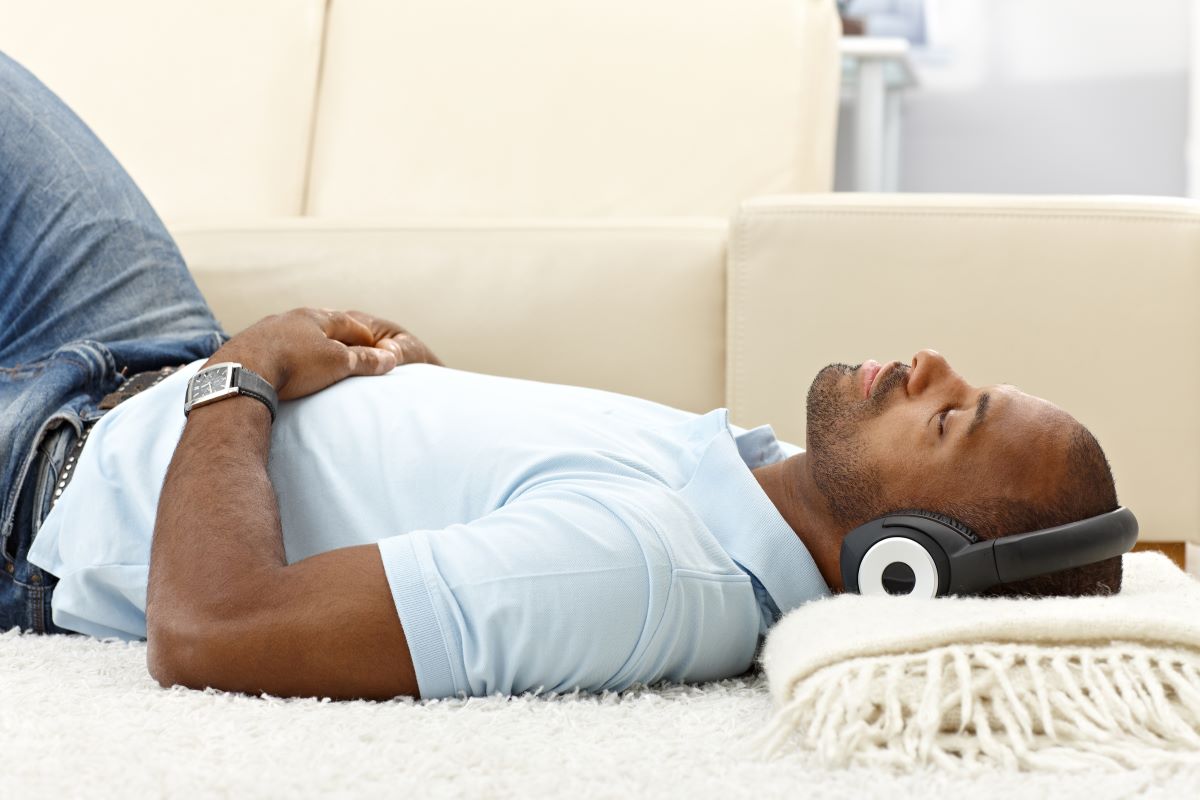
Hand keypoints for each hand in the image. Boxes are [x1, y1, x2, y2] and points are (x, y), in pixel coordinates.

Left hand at [206, 308, 442, 400]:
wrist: (241, 371)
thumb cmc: (295, 364)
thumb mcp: (337, 363)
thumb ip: (364, 360)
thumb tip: (390, 359)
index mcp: (314, 317)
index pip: (347, 323)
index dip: (363, 336)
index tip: (374, 345)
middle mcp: (288, 318)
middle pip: (318, 323)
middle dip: (333, 333)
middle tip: (345, 343)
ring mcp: (264, 330)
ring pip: (292, 333)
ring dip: (305, 342)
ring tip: (313, 354)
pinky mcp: (245, 346)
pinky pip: (271, 347)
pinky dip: (283, 353)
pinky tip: (282, 363)